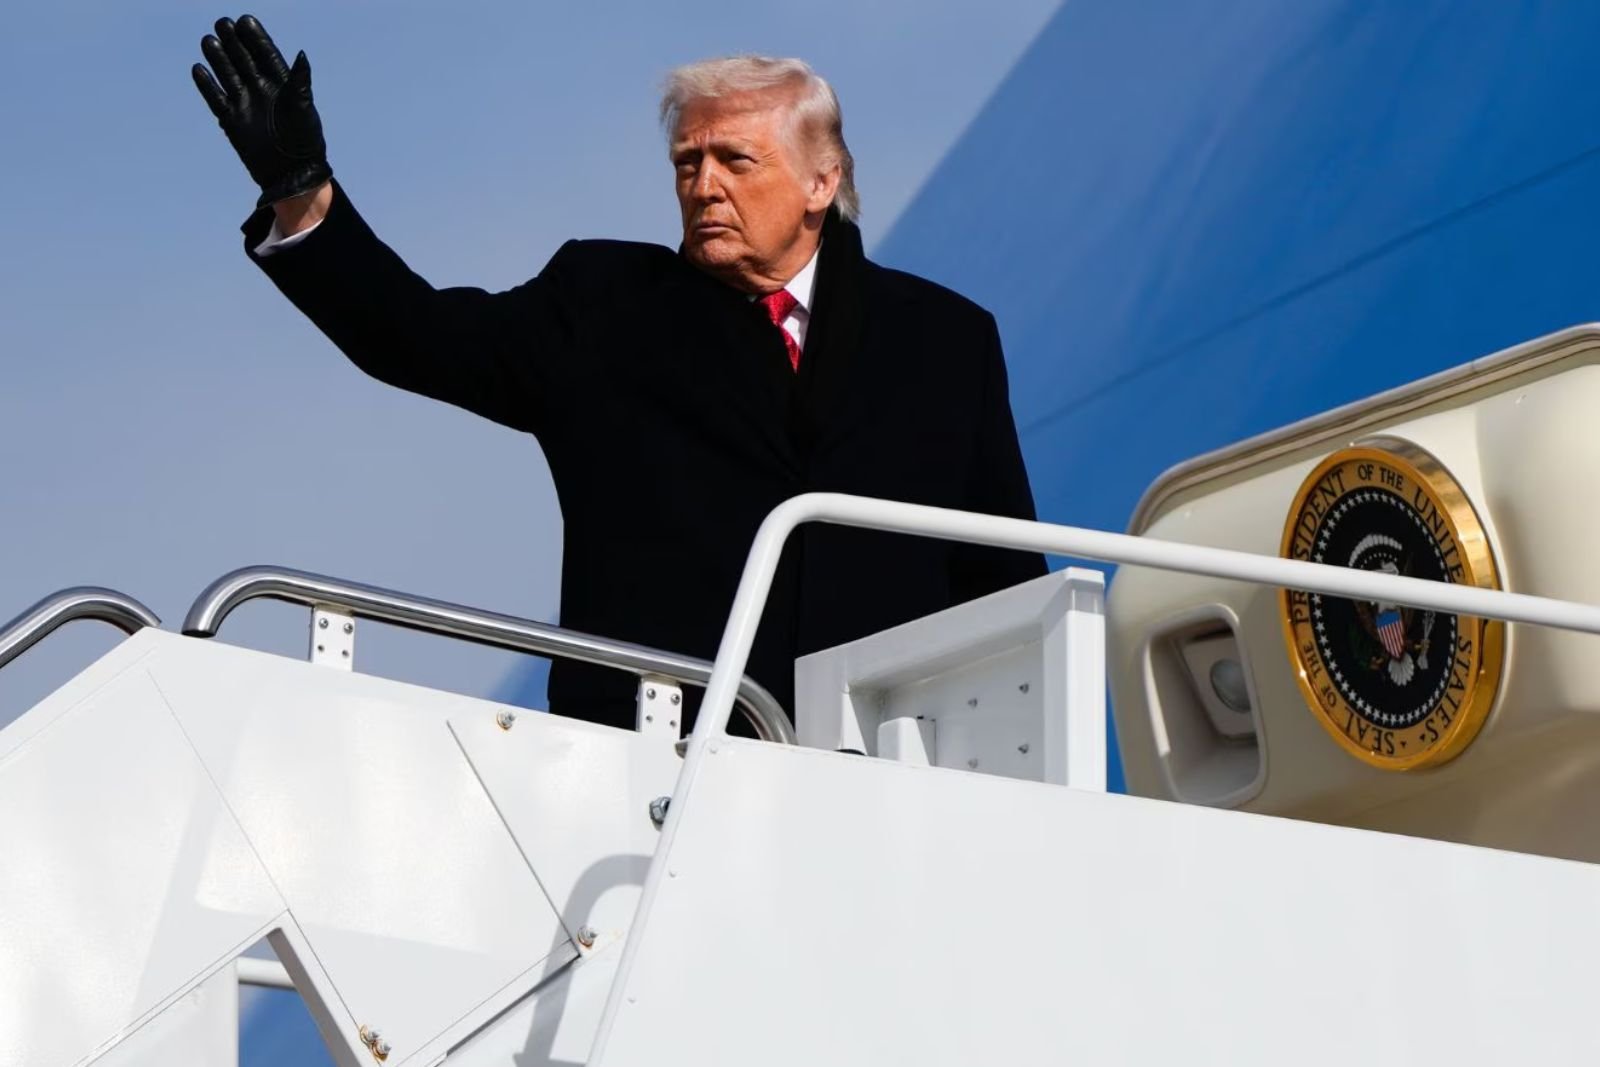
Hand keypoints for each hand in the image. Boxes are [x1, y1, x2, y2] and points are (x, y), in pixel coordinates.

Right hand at [192, 14, 331, 207]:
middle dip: (233, 42)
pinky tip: (198, 68)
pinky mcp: (231, 120)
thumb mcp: (304, 108)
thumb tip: (301, 54)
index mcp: (281, 84)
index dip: (255, 38)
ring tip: (209, 40)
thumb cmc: (304, 141)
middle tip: (222, 23)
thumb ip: (300, 81)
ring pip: (227, 74)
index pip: (265, 54)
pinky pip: (215, 98)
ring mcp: (244, 103)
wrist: (292, 173)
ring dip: (218, 58)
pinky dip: (207, 85)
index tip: (245, 20)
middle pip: (242, 59)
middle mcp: (260, 89)